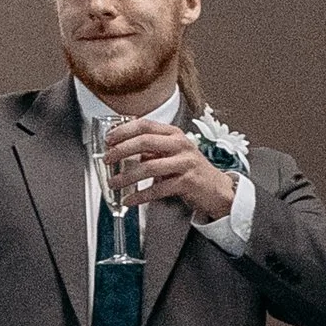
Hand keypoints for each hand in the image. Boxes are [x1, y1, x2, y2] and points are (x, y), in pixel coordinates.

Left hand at [105, 118, 235, 222]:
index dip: (124, 131)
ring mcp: (186, 163)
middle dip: (121, 151)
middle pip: (145, 142)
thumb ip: (151, 149)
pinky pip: (158, 189)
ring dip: (126, 177)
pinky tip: (130, 199)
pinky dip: (140, 196)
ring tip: (114, 183)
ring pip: (149, 167)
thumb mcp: (173, 153)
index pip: (145, 125)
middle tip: (107, 159)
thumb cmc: (192, 170)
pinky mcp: (187, 183)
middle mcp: (181, 145)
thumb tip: (122, 149)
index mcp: (175, 134)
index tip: (109, 139)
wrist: (218, 189)